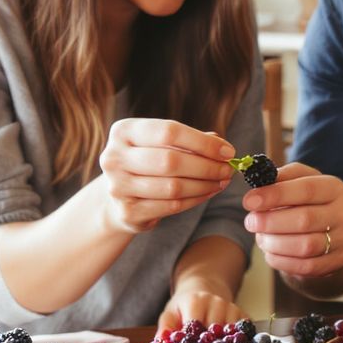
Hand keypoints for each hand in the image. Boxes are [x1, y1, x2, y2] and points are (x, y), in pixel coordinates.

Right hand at [98, 119, 233, 233]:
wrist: (118, 198)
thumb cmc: (146, 164)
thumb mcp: (161, 145)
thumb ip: (188, 142)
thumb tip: (221, 144)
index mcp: (123, 131)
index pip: (169, 131)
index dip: (202, 142)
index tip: (227, 151)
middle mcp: (114, 157)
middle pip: (170, 161)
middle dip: (207, 166)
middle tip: (228, 169)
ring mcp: (118, 186)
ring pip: (173, 187)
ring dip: (204, 185)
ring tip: (221, 181)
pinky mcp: (128, 212)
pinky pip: (171, 206)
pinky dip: (195, 199)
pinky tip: (208, 193)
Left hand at [158, 289, 245, 332]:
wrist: (202, 289)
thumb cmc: (184, 306)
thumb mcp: (169, 314)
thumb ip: (165, 330)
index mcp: (196, 301)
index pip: (196, 326)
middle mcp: (216, 302)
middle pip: (215, 332)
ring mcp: (231, 307)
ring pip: (231, 334)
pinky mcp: (242, 314)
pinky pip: (244, 332)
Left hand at [241, 162, 342, 277]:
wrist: (326, 230)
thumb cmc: (304, 202)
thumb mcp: (296, 182)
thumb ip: (280, 178)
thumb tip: (259, 181)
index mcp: (334, 188)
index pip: (307, 189)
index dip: (276, 195)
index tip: (249, 201)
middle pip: (305, 220)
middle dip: (271, 222)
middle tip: (250, 222)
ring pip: (305, 246)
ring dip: (275, 243)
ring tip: (261, 238)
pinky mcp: (338, 261)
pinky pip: (306, 266)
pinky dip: (282, 261)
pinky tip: (270, 253)